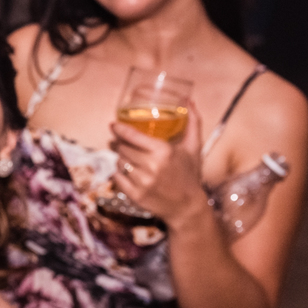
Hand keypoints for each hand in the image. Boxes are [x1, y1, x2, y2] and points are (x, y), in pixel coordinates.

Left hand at [110, 99, 209, 225]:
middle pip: (123, 148)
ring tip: (131, 159)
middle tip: (125, 143)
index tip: (113, 125)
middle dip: (122, 144)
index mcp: (163, 151)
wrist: (187, 207)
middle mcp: (151, 166)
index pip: (132, 136)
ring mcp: (141, 182)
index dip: (119, 129)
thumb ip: (193, 122)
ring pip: (119, 162)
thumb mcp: (193, 147)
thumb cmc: (189, 174)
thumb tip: (189, 100)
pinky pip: (116, 178)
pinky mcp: (134, 195)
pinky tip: (128, 172)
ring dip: (122, 159)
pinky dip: (119, 173)